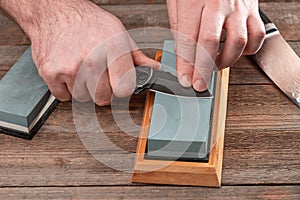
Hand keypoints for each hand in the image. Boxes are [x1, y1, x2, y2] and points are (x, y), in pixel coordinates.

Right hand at [1, 0, 158, 105]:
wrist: (54, 12)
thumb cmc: (87, 22)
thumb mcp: (118, 32)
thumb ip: (136, 55)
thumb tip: (153, 69)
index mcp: (113, 48)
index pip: (124, 89)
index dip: (122, 89)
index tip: (119, 85)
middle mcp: (92, 59)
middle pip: (103, 98)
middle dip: (102, 90)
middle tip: (98, 75)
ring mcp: (70, 68)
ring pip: (83, 98)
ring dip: (84, 88)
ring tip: (82, 69)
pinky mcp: (51, 73)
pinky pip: (65, 97)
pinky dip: (68, 88)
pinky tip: (70, 71)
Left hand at [166, 0, 264, 90]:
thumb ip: (179, 25)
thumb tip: (181, 52)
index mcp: (195, 1)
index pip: (188, 39)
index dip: (185, 63)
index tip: (184, 79)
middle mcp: (219, 5)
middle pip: (211, 44)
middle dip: (203, 70)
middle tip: (198, 84)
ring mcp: (239, 8)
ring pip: (238, 43)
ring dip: (225, 62)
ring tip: (215, 67)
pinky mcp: (253, 10)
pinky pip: (256, 37)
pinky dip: (247, 51)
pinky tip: (234, 54)